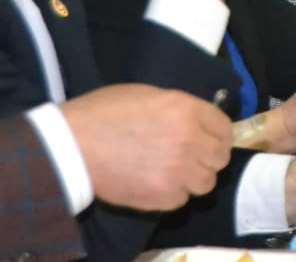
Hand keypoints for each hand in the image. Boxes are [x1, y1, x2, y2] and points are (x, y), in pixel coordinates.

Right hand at [62, 84, 231, 210]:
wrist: (71, 146)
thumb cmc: (104, 113)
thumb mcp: (148, 95)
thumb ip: (179, 108)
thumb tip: (197, 119)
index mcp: (186, 110)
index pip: (224, 127)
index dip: (218, 133)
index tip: (210, 138)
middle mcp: (188, 140)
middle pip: (220, 157)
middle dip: (209, 156)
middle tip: (193, 156)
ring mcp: (176, 171)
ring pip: (206, 182)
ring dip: (194, 177)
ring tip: (175, 172)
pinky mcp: (161, 196)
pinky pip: (182, 199)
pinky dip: (173, 194)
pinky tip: (158, 183)